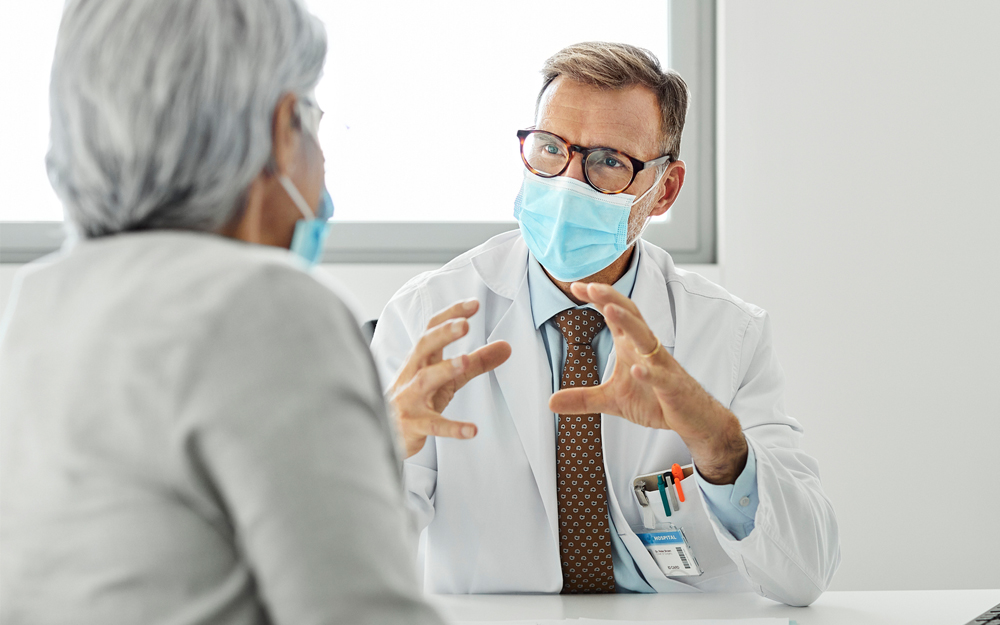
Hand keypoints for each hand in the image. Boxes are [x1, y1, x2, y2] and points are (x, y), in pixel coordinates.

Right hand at [389, 299, 510, 458]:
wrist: (385, 433)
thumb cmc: (417, 399)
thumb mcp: (449, 378)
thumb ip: (477, 362)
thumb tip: (506, 346)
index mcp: (421, 359)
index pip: (432, 330)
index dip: (451, 315)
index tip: (473, 304)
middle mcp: (413, 374)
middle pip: (424, 347)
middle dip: (442, 334)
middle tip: (464, 325)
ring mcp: (410, 399)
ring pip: (424, 380)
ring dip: (444, 369)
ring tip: (464, 361)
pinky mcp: (413, 425)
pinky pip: (433, 426)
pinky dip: (451, 428)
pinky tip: (471, 429)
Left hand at [548, 282, 746, 483]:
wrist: (694, 419)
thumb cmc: (657, 401)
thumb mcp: (612, 401)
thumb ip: (582, 398)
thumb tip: (550, 402)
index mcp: (632, 346)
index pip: (615, 315)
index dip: (598, 299)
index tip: (575, 285)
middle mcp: (647, 350)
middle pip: (631, 316)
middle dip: (611, 299)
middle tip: (590, 286)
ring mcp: (662, 367)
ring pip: (646, 338)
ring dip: (628, 323)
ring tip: (610, 310)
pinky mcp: (673, 387)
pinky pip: (661, 377)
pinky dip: (650, 372)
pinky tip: (637, 368)